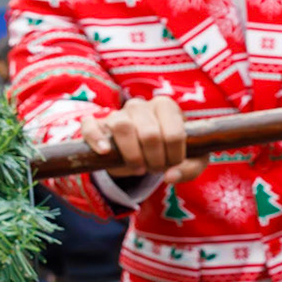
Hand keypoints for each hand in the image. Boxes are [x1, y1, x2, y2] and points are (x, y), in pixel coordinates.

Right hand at [79, 96, 206, 182]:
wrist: (142, 151)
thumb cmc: (169, 150)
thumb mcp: (189, 160)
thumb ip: (190, 169)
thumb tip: (170, 176)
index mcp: (166, 107)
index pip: (174, 133)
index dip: (174, 156)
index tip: (172, 164)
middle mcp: (141, 105)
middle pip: (150, 134)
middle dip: (155, 160)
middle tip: (155, 168)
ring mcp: (117, 113)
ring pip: (123, 127)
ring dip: (133, 156)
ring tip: (138, 167)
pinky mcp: (97, 124)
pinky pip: (90, 126)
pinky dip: (96, 139)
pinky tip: (105, 152)